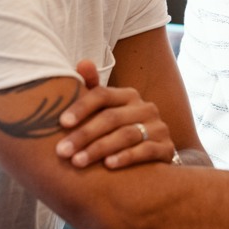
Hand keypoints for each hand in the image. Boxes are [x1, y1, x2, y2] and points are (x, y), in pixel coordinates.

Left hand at [55, 60, 177, 168]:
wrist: (153, 154)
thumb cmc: (119, 131)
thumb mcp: (105, 111)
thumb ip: (92, 88)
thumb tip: (83, 62)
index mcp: (128, 95)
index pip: (102, 95)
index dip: (81, 107)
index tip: (61, 123)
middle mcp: (146, 107)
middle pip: (112, 118)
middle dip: (84, 135)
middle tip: (62, 151)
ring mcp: (158, 127)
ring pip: (127, 135)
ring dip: (100, 148)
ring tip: (78, 162)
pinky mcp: (166, 148)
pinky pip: (146, 151)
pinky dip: (126, 157)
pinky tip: (108, 166)